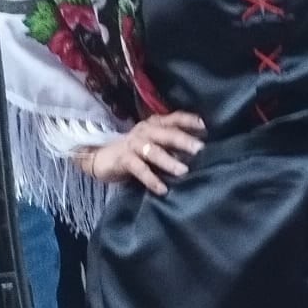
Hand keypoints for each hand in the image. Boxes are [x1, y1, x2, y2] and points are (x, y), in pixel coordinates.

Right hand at [75, 113, 204, 195]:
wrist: (101, 157)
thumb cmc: (136, 152)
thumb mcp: (154, 144)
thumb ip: (172, 145)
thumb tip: (199, 153)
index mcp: (154, 124)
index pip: (174, 118)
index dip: (189, 120)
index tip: (205, 126)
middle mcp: (145, 131)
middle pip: (166, 133)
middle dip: (184, 140)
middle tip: (200, 149)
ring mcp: (133, 144)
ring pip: (153, 151)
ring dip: (169, 161)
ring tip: (183, 171)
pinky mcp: (124, 159)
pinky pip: (139, 169)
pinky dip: (151, 179)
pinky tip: (163, 189)